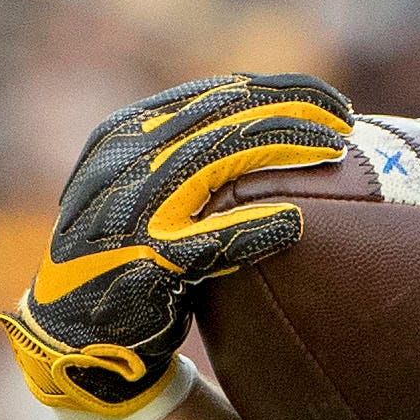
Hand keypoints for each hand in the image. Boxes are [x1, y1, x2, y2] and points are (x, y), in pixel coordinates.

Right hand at [2, 74, 353, 419]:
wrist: (72, 328)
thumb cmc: (126, 252)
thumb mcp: (144, 187)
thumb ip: (192, 155)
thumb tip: (279, 128)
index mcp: (127, 132)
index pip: (215, 95)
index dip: (281, 92)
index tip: (333, 101)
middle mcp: (125, 159)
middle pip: (223, 118)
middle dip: (292, 112)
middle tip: (347, 121)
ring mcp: (131, 207)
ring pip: (217, 161)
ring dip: (282, 149)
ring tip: (335, 151)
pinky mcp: (143, 260)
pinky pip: (209, 240)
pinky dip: (254, 228)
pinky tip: (297, 222)